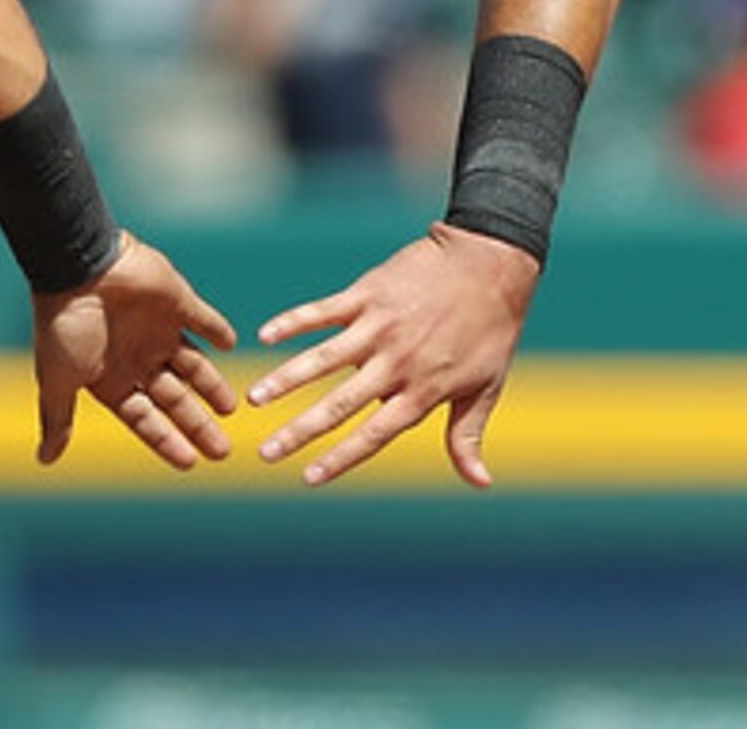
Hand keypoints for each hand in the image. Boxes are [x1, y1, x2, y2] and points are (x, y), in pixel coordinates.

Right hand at [30, 233, 241, 467]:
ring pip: (194, 366)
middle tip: (223, 450)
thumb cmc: (64, 325)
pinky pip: (204, 320)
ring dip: (212, 385)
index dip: (167, 440)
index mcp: (111, 378)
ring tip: (232, 407)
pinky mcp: (177, 301)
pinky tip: (232, 345)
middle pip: (175, 398)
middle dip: (197, 424)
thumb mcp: (58, 380)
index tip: (191, 463)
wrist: (78, 267)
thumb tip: (44, 460)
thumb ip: (58, 419)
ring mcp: (158, 329)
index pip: (146, 418)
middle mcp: (137, 357)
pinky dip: (218, 331)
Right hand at [246, 224, 541, 486]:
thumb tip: (480, 484)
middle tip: (265, 453)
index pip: (374, 434)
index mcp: (423, 390)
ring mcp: (379, 325)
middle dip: (299, 431)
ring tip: (255, 400)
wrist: (492, 261)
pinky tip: (265, 334)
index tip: (308, 479)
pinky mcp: (369, 293)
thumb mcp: (486, 387)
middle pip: (340, 404)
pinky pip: (324, 310)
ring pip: (324, 358)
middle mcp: (396, 362)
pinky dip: (294, 321)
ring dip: (286, 379)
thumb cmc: (491, 330)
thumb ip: (468, 437)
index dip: (341, 458)